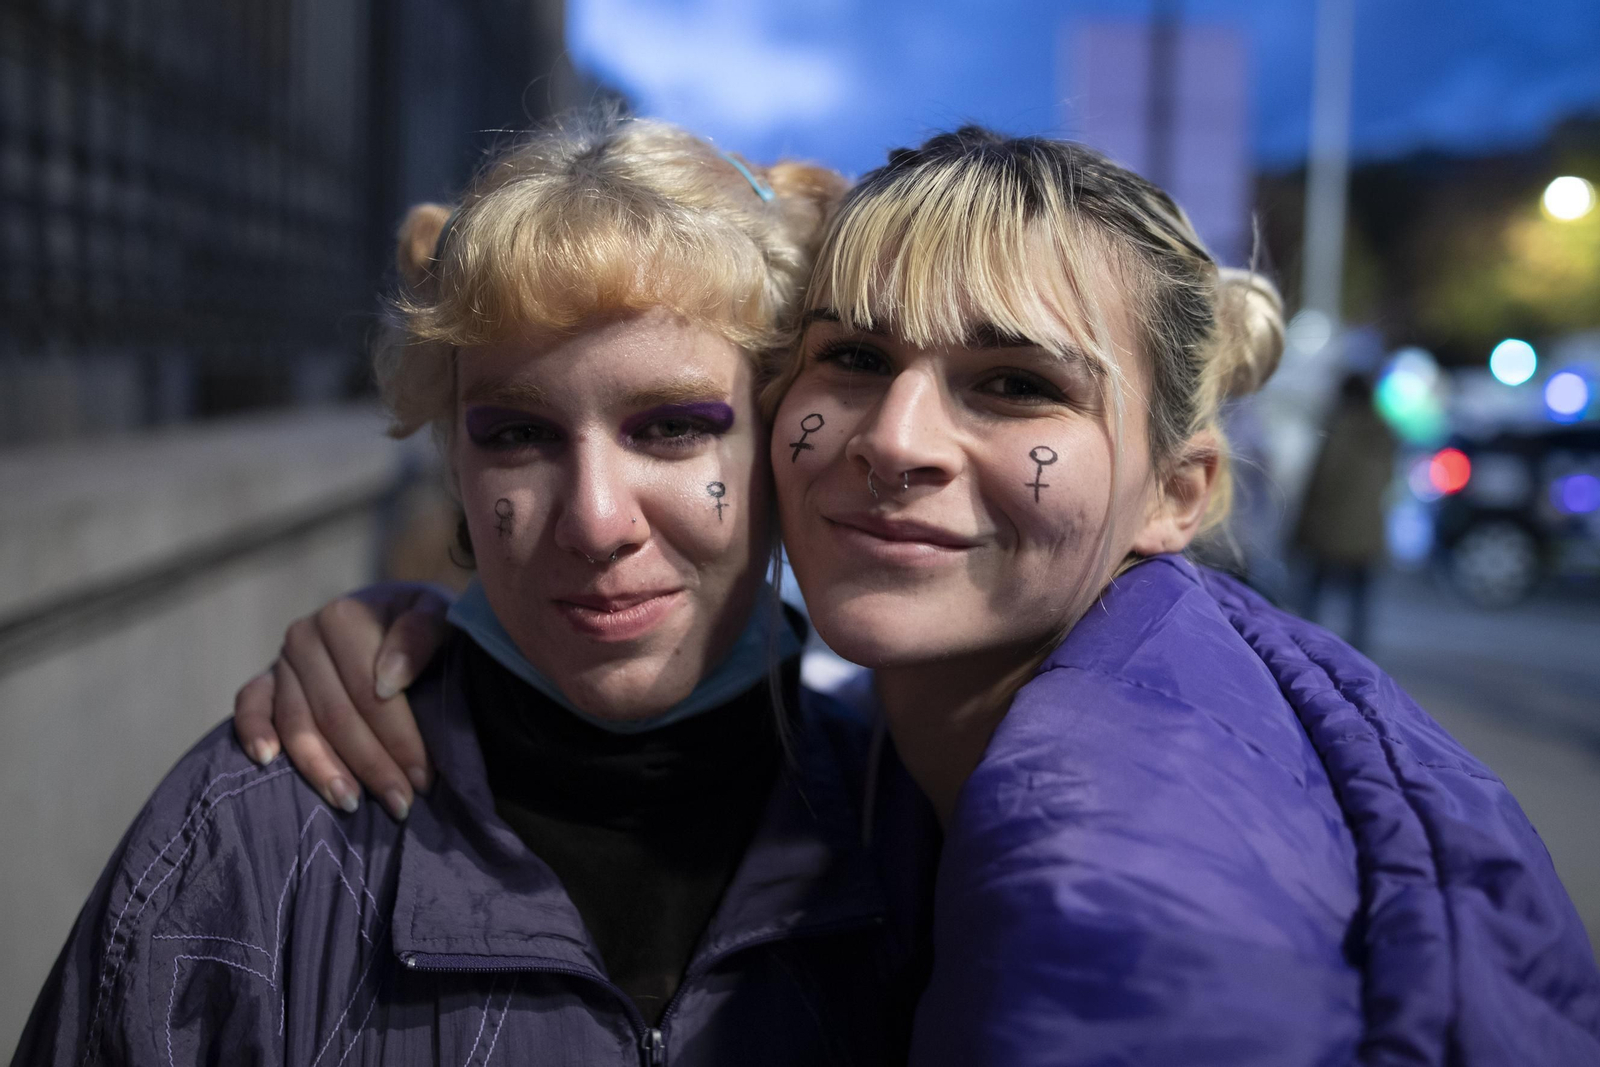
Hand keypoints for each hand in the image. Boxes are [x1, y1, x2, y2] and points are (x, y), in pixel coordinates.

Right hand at [233, 583, 452, 818]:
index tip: (422, 777)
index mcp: (343, 618)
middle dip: (371, 764)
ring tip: (349, 803)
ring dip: (322, 768)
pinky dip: (253, 731)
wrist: (392, 612)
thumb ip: (419, 635)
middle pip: (335, 713)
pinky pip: (250, 706)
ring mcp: (281, 661)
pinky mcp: (265, 680)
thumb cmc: (419, 624)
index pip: (368, 690)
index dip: (397, 737)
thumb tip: (388, 681)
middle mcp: (305, 637)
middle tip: (400, 804)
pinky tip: (266, 760)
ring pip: (297, 723)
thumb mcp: (435, 614)